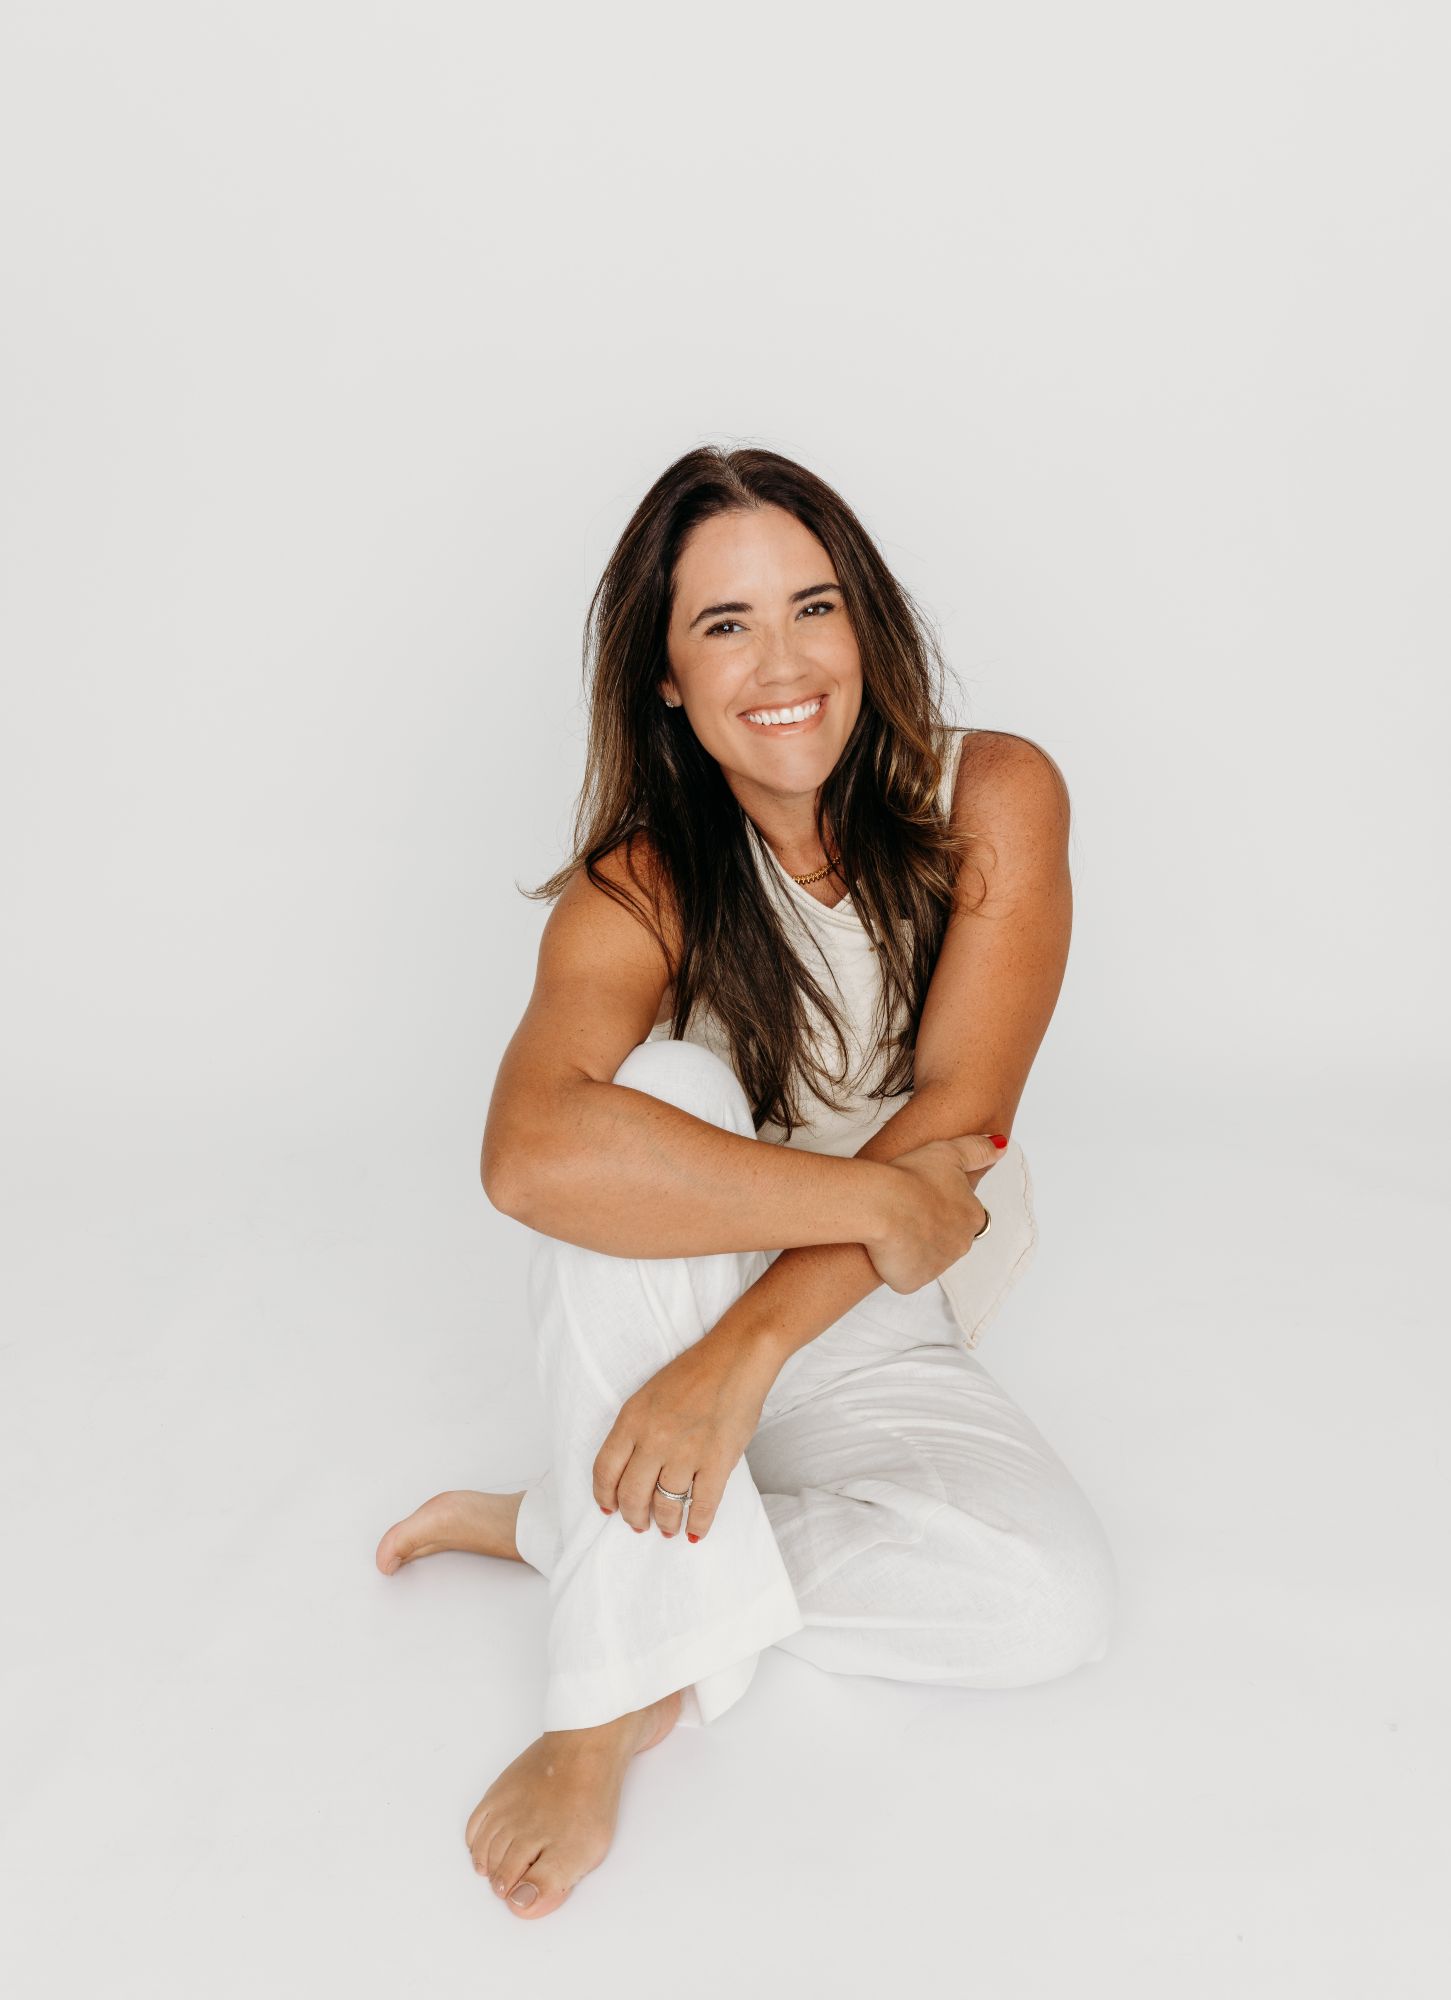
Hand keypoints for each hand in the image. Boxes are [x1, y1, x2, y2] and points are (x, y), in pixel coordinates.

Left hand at [593, 1327, 778, 1543]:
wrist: (736, 1357)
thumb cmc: (695, 1372)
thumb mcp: (649, 1394)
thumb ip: (637, 1430)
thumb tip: (633, 1467)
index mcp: (632, 1419)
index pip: (605, 1469)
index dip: (604, 1495)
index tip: (608, 1507)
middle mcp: (654, 1439)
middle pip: (631, 1494)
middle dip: (633, 1516)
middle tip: (638, 1525)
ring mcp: (686, 1452)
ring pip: (665, 1505)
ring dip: (664, 1524)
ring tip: (667, 1529)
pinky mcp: (717, 1460)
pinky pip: (702, 1505)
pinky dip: (697, 1524)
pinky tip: (695, 1531)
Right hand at [863, 1132, 1004, 1292]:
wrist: (880, 1204)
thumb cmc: (912, 1176)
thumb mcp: (949, 1151)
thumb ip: (978, 1149)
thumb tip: (1002, 1146)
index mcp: (973, 1217)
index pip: (963, 1216)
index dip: (941, 1207)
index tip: (923, 1197)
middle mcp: (961, 1246)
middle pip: (948, 1240)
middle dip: (930, 1230)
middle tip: (906, 1212)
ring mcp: (937, 1268)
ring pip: (927, 1259)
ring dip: (914, 1247)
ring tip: (892, 1227)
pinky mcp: (912, 1282)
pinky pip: (906, 1276)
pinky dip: (896, 1265)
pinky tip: (884, 1247)